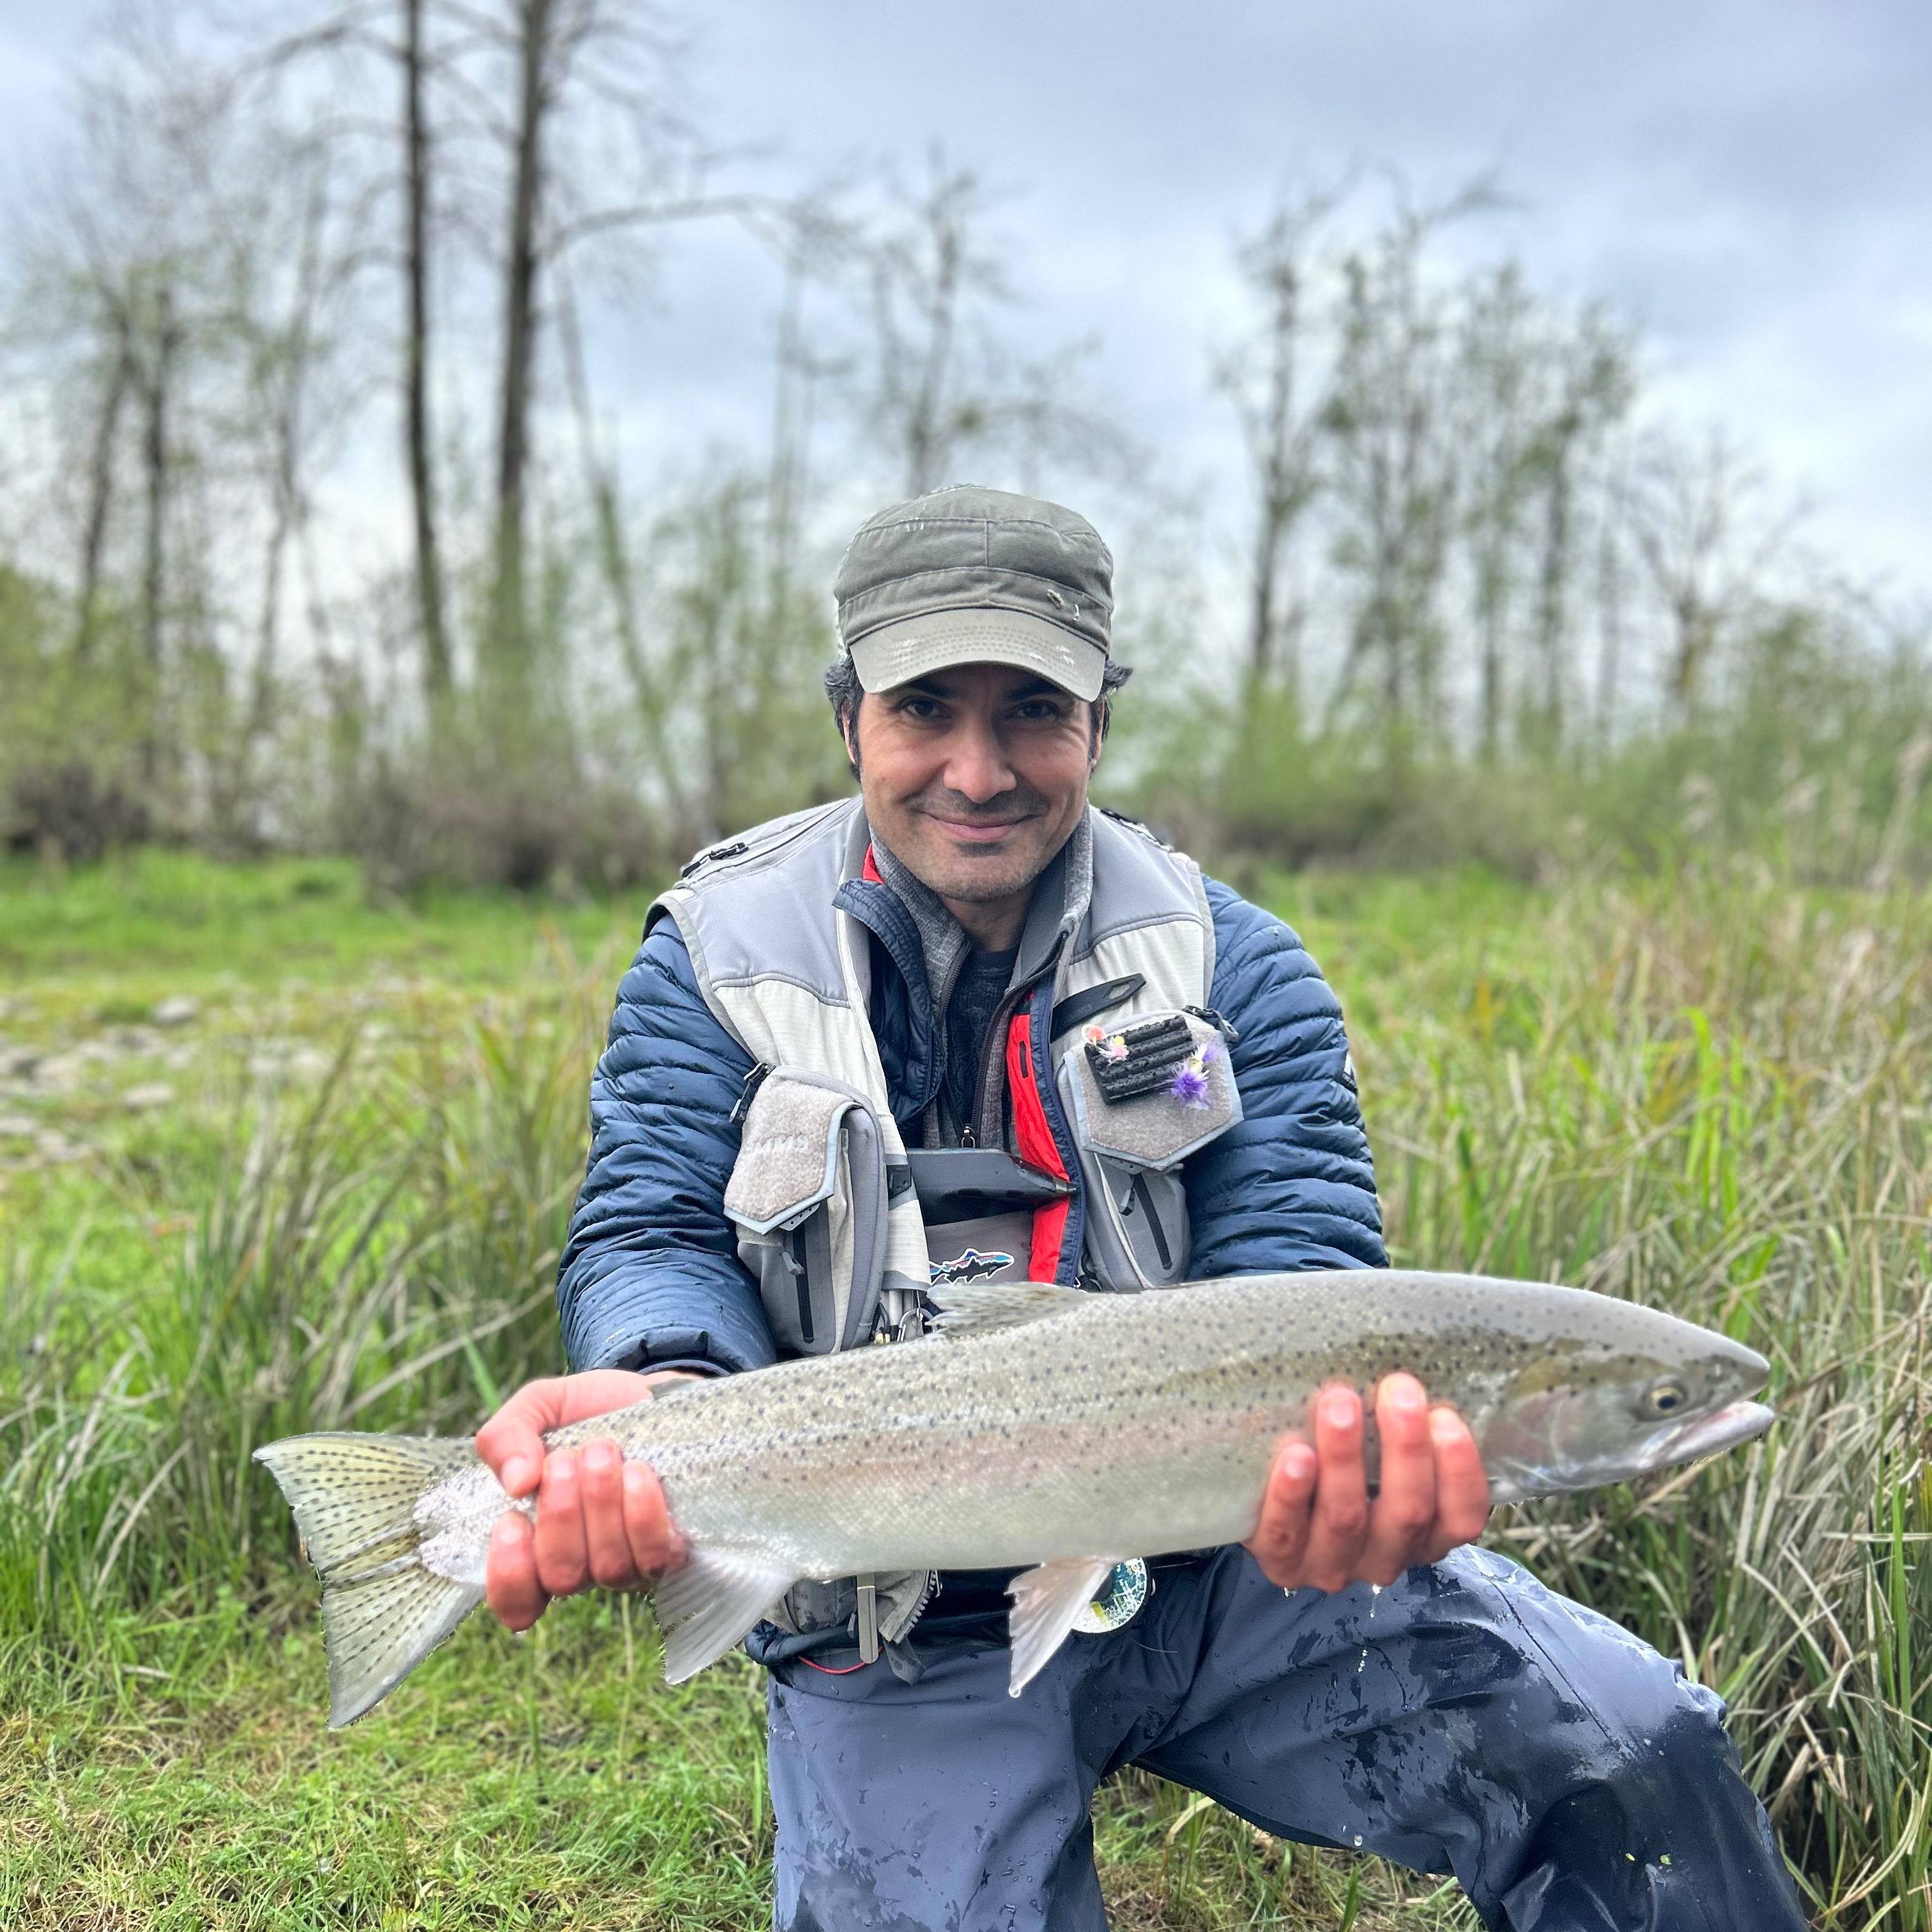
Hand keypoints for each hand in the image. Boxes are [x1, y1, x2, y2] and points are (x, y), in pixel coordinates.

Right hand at [473, 1367, 697, 1631]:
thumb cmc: (587, 1410)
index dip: (509, 1574)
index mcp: (538, 1542)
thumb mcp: (537, 1408)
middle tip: (564, 1462)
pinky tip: (637, 1472)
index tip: (511, 1520)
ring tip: (602, 1452)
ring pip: (609, 1567)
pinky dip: (642, 1513)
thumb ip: (505, 1437)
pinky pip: (655, 1555)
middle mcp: (583, 1563)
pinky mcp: (672, 1547)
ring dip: (600, 1505)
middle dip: (560, 1516)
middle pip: (561, 1577)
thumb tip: (516, 1483)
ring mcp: (630, 1561)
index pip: (516, 1601)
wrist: (651, 1392)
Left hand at [1244, 1374, 1490, 1591]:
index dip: (1461, 1471)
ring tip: (1339, 1404)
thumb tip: (1410, 1361)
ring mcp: (1332, 1565)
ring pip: (1347, 1519)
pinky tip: (1295, 1456)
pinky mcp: (1282, 1561)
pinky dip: (1292, 1495)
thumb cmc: (1339, 1459)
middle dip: (1407, 1448)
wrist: (1267, 1502)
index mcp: (1425, 1533)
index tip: (1446, 1415)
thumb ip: (1399, 1420)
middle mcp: (1386, 1556)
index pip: (1462, 1517)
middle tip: (1398, 1389)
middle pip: (1408, 1513)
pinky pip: (1287, 1534)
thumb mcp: (1380, 1449)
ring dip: (1346, 1459)